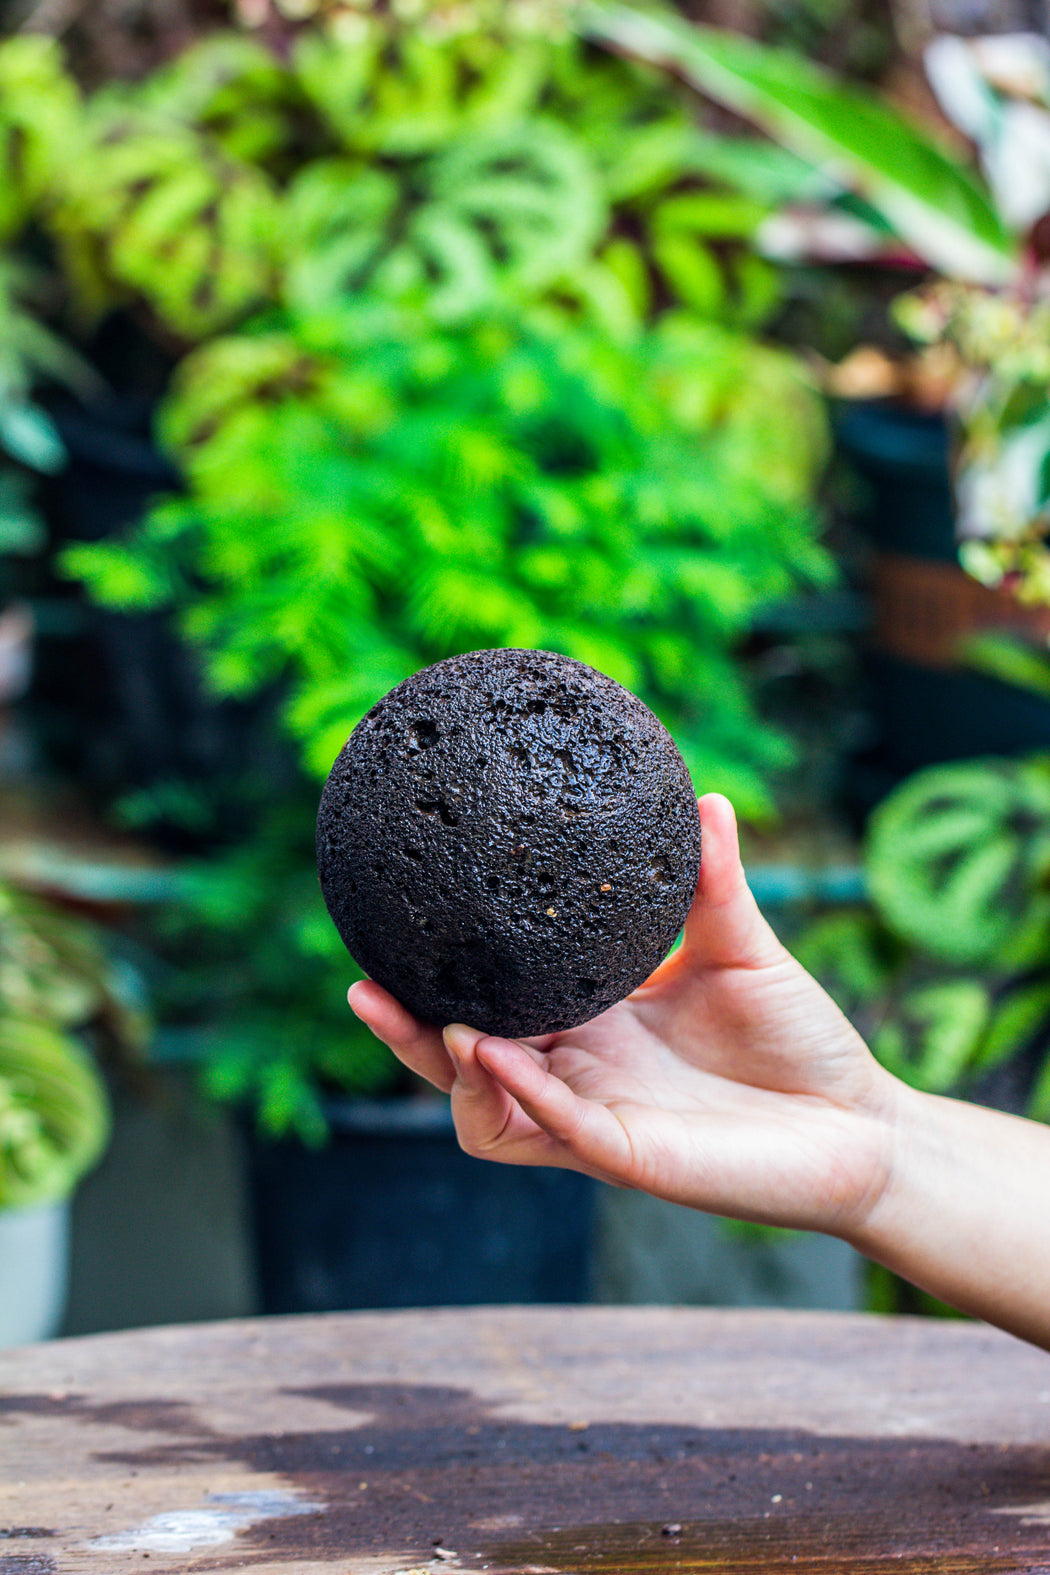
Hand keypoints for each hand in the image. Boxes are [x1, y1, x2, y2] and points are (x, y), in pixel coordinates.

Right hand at [349, 794, 901, 1240]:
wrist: (866, 1124)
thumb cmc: (798, 1040)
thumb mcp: (741, 945)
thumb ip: (712, 879)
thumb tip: (703, 794)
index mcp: (591, 1026)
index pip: (491, 1004)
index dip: (437, 977)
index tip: (395, 925)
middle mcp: (580, 1075)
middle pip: (461, 1065)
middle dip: (406, 1034)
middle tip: (364, 986)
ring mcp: (599, 1123)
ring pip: (489, 1115)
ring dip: (453, 1072)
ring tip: (443, 1025)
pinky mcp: (632, 1159)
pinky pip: (557, 1132)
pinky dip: (523, 1094)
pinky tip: (498, 1055)